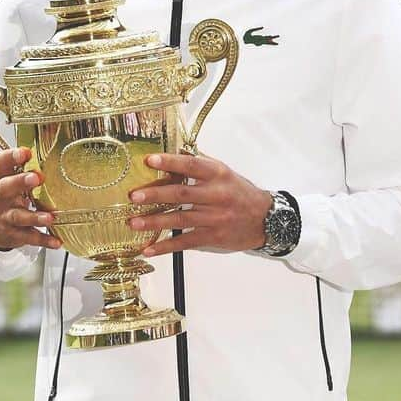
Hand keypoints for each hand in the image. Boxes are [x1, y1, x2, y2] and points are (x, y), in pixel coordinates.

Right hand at [0, 147, 59, 251]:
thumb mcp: (10, 179)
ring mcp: (5, 216)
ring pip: (18, 216)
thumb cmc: (8, 195)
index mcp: (1, 178)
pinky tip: (57, 241)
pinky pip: (28, 237)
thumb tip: (53, 142)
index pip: (0, 164)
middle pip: (6, 188)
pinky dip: (43, 240)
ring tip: (50, 217)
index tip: (25, 152)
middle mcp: (1, 196)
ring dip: (35, 216)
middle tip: (36, 178)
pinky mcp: (13, 234)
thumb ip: (26, 166)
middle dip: (20, 182)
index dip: (10, 156)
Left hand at [126, 153, 271, 255]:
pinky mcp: (214, 237)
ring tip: (134, 223)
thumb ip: (202, 166)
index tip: (150, 160)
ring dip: (155, 221)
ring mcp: (216, 218)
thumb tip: (175, 152)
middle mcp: (218, 195)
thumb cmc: (242, 194)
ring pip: (181, 219)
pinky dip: (166, 246)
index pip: (192, 165)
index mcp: (219, 175)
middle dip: (156, 194)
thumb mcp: (226, 174)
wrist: (267, 219)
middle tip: (134, 196)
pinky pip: (186, 242)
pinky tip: (149, 248)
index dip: (171, 162)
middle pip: (182, 194)